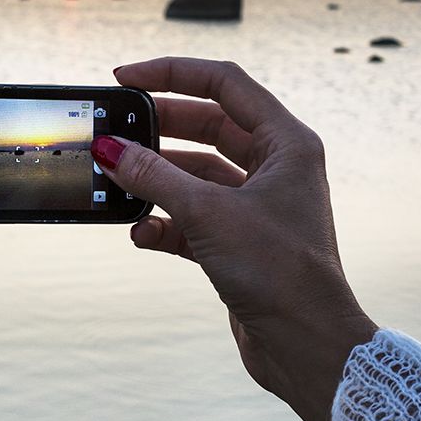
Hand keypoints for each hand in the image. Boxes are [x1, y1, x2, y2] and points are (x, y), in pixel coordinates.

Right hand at [91, 57, 375, 420]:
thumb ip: (155, 177)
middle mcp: (276, 168)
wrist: (307, 347)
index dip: (173, 73)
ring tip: (119, 183)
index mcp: (287, 143)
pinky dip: (165, 222)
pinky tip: (141, 232)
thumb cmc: (280, 272)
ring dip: (157, 181)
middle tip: (115, 130)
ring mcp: (258, 206)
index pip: (225, 84)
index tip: (126, 77)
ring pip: (195, 174)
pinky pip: (193, 217)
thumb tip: (112, 150)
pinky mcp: (240, 242)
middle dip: (159, 129)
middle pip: (208, 126)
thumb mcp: (209, 214)